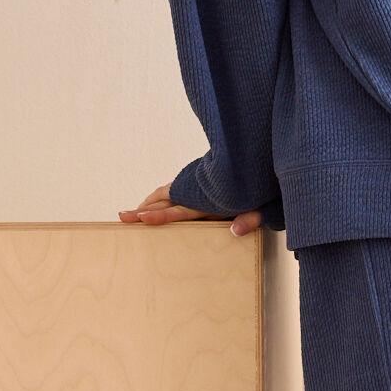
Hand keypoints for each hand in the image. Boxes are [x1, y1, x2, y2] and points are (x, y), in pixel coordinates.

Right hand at [118, 183, 264, 235]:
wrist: (268, 161)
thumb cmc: (266, 191)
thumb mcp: (263, 207)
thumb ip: (251, 218)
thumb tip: (236, 230)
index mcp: (211, 202)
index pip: (180, 211)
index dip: (160, 216)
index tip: (141, 218)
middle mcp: (201, 194)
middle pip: (166, 203)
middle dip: (143, 211)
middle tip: (122, 218)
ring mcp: (200, 187)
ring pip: (167, 194)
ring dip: (149, 203)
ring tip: (133, 212)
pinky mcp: (203, 182)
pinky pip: (176, 188)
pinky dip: (162, 194)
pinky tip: (156, 199)